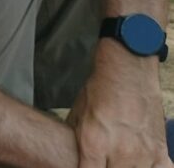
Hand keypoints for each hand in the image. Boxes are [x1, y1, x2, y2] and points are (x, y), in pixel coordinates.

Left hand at [70, 44, 171, 167]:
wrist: (127, 71)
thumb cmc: (100, 90)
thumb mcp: (77, 114)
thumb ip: (75, 139)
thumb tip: (69, 151)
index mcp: (94, 144)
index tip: (86, 165)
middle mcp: (120, 153)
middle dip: (106, 167)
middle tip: (104, 158)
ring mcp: (143, 154)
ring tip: (119, 159)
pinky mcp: (160, 151)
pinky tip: (143, 163)